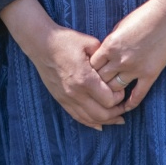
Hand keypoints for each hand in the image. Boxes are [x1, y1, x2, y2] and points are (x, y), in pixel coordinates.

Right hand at [0, 0, 124, 129]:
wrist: (41, 44)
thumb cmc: (65, 41)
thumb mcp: (88, 43)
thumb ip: (104, 56)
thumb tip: (116, 65)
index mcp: (85, 79)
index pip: (109, 100)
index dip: (119, 97)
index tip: (122, 89)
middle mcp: (76, 93)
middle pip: (101, 114)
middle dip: (116, 113)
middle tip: (124, 106)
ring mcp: (67, 98)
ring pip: (90, 119)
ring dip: (106, 121)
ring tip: (117, 117)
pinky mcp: (61, 100)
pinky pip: (78, 117)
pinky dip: (91, 123)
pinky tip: (100, 124)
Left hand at [89, 0, 165, 111]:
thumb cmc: (141, 17)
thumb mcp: (119, 28)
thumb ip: (110, 44)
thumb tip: (103, 57)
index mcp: (109, 46)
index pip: (91, 66)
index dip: (90, 72)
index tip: (91, 75)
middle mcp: (119, 59)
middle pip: (101, 80)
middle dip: (98, 85)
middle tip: (97, 90)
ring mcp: (135, 68)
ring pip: (116, 89)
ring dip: (112, 94)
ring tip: (111, 98)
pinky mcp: (149, 74)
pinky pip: (138, 94)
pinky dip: (131, 103)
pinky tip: (127, 107)